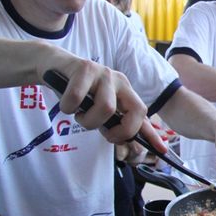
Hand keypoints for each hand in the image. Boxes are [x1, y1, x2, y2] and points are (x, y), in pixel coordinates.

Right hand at [39, 57, 164, 152]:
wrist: (53, 65)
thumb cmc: (77, 91)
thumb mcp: (97, 108)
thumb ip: (111, 122)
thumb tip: (126, 142)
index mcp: (126, 93)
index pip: (143, 115)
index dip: (152, 134)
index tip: (162, 151)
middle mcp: (120, 82)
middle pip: (135, 111)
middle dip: (120, 131)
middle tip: (102, 132)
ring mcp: (105, 73)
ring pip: (107, 108)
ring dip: (87, 120)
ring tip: (79, 114)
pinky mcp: (85, 68)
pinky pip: (78, 98)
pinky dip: (68, 107)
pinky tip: (66, 104)